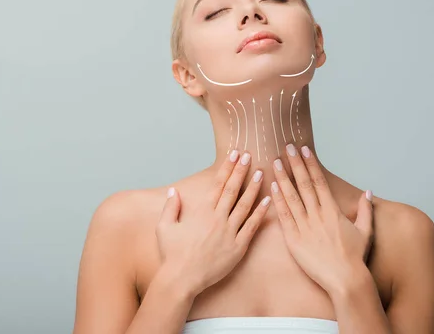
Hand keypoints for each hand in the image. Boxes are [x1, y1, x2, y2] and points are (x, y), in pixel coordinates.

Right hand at [156, 150, 271, 296]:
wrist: (181, 279)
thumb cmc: (172, 254)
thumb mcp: (165, 227)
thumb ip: (170, 207)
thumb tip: (173, 192)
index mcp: (202, 211)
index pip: (218, 183)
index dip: (227, 167)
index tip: (235, 154)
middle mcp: (217, 218)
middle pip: (233, 189)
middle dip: (241, 170)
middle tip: (250, 155)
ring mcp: (229, 232)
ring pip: (245, 205)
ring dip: (254, 188)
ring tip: (261, 173)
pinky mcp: (238, 247)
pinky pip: (252, 227)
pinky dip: (261, 213)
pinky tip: (268, 201)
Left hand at [270, 144, 373, 293]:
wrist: (346, 280)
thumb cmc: (355, 258)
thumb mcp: (365, 231)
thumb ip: (366, 210)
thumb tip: (368, 192)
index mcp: (333, 211)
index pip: (319, 181)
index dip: (311, 164)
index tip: (304, 150)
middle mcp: (318, 215)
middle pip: (304, 184)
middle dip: (295, 164)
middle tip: (286, 147)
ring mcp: (305, 226)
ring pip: (292, 197)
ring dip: (283, 178)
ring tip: (274, 162)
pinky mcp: (294, 239)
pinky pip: (285, 216)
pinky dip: (278, 201)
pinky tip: (272, 188)